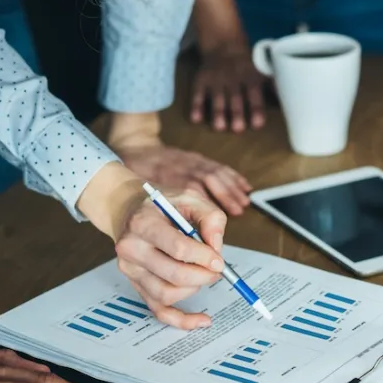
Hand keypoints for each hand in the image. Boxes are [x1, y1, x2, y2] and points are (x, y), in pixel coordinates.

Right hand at [114, 188, 226, 329]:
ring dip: (194, 289)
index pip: (178, 248)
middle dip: (203, 275)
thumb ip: (209, 217)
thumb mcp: (188, 197)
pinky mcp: (135, 285)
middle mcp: (132, 249)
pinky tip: (202, 320)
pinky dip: (182, 320)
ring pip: (167, 294)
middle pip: (174, 274)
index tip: (219, 260)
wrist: (127, 210)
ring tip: (202, 275)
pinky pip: (159, 311)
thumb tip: (216, 246)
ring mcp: (131, 270)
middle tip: (216, 269)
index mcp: (143, 224)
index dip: (204, 257)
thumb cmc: (160, 206)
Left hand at [117, 139, 250, 216]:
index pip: (191, 192)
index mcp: (168, 177)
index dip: (206, 211)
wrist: (138, 147)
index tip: (214, 225)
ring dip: (233, 188)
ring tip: (244, 203)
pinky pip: (220, 166)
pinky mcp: (198, 157)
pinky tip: (244, 187)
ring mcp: (192, 160)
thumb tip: (181, 235)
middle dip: (226, 197)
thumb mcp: (143, 193)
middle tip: (237, 212)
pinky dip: (234, 177)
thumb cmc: (139, 174)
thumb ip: (161, 213)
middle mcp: (182, 167)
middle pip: (209, 179)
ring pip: (217, 172)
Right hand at [191, 44, 266, 132]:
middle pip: (235, 99)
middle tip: (238, 129)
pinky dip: (196, 106)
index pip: (254, 95)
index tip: (257, 124)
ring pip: (217, 99)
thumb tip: (294, 101)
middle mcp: (233, 80)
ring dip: (218, 113)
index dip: (256, 109)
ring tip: (219, 128)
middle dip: (236, 114)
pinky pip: (198, 94)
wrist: (224, 45)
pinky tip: (195, 119)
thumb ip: (274, 86)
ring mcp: (216, 81)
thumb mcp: (263, 71)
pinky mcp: (202, 81)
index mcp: (250, 78)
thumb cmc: (248, 65)